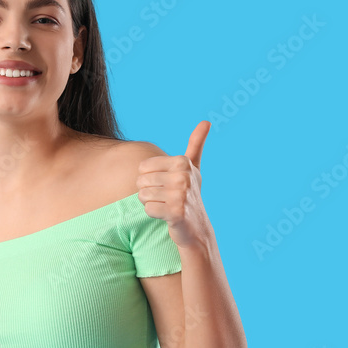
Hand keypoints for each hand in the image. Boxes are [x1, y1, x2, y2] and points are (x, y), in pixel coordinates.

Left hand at [136, 120, 212, 248]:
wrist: (196, 226)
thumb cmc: (189, 194)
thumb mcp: (193, 167)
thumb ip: (196, 144)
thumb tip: (206, 121)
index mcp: (182, 162)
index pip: (142, 168)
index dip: (149, 178)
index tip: (166, 184)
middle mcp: (183, 176)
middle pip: (141, 182)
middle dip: (148, 192)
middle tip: (165, 197)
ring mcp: (180, 195)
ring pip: (142, 196)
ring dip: (151, 203)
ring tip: (166, 205)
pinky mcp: (176, 212)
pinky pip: (148, 210)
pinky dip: (154, 214)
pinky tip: (167, 215)